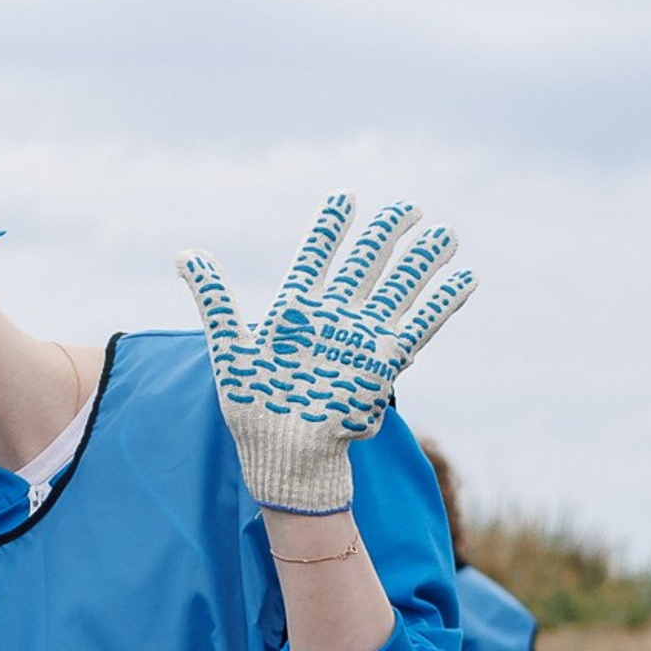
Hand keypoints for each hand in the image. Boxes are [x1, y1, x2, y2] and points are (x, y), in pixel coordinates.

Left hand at [180, 196, 474, 514]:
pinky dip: (443, 302)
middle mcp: (334, 316)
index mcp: (297, 308)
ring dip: (424, 259)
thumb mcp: (228, 346)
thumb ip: (214, 297)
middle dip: (388, 233)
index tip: (345, 197)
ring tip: (445, 232)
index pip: (317, 254)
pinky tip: (466, 279)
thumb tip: (184, 254)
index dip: (332, 226)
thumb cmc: (252, 405)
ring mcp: (362, 336)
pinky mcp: (384, 361)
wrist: (282, 453)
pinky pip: (421, 325)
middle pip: (367, 262)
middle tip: (407, 208)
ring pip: (400, 286)